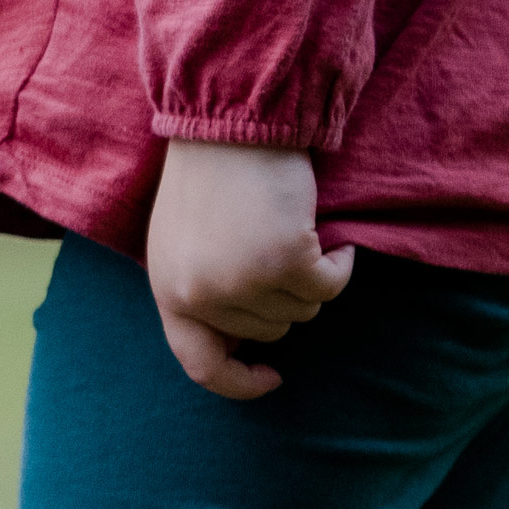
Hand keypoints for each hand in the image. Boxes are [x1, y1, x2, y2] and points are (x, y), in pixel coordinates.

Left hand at [144, 140, 353, 396]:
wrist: (229, 125)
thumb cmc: (209, 180)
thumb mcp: (183, 248)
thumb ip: (201, 295)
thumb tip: (240, 344)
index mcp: (170, 293)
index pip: (201, 366)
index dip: (239, 382)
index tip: (272, 377)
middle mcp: (201, 296)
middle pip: (269, 332)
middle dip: (284, 298)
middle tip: (278, 249)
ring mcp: (242, 282)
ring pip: (302, 311)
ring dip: (309, 276)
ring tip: (290, 231)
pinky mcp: (284, 261)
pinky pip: (330, 285)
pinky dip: (339, 263)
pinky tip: (326, 233)